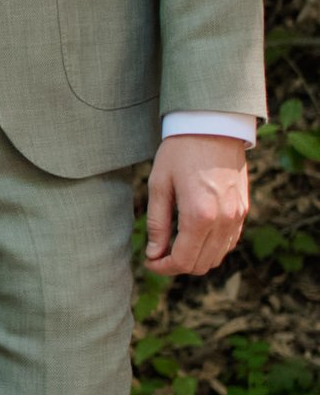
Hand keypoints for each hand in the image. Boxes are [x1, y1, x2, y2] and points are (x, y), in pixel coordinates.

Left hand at [143, 132, 251, 277]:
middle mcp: (223, 220)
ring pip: (218, 257)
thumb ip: (157, 224)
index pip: (183, 260)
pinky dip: (212, 247)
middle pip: (201, 264)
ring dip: (196, 258)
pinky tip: (195, 235)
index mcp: (199, 215)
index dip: (163, 268)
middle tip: (159, 254)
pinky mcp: (244, 210)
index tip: (150, 262)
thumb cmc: (180, 152)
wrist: (213, 126)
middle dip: (177, 265)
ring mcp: (237, 216)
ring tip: (175, 245)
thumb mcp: (159, 185)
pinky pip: (230, 242)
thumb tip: (153, 254)